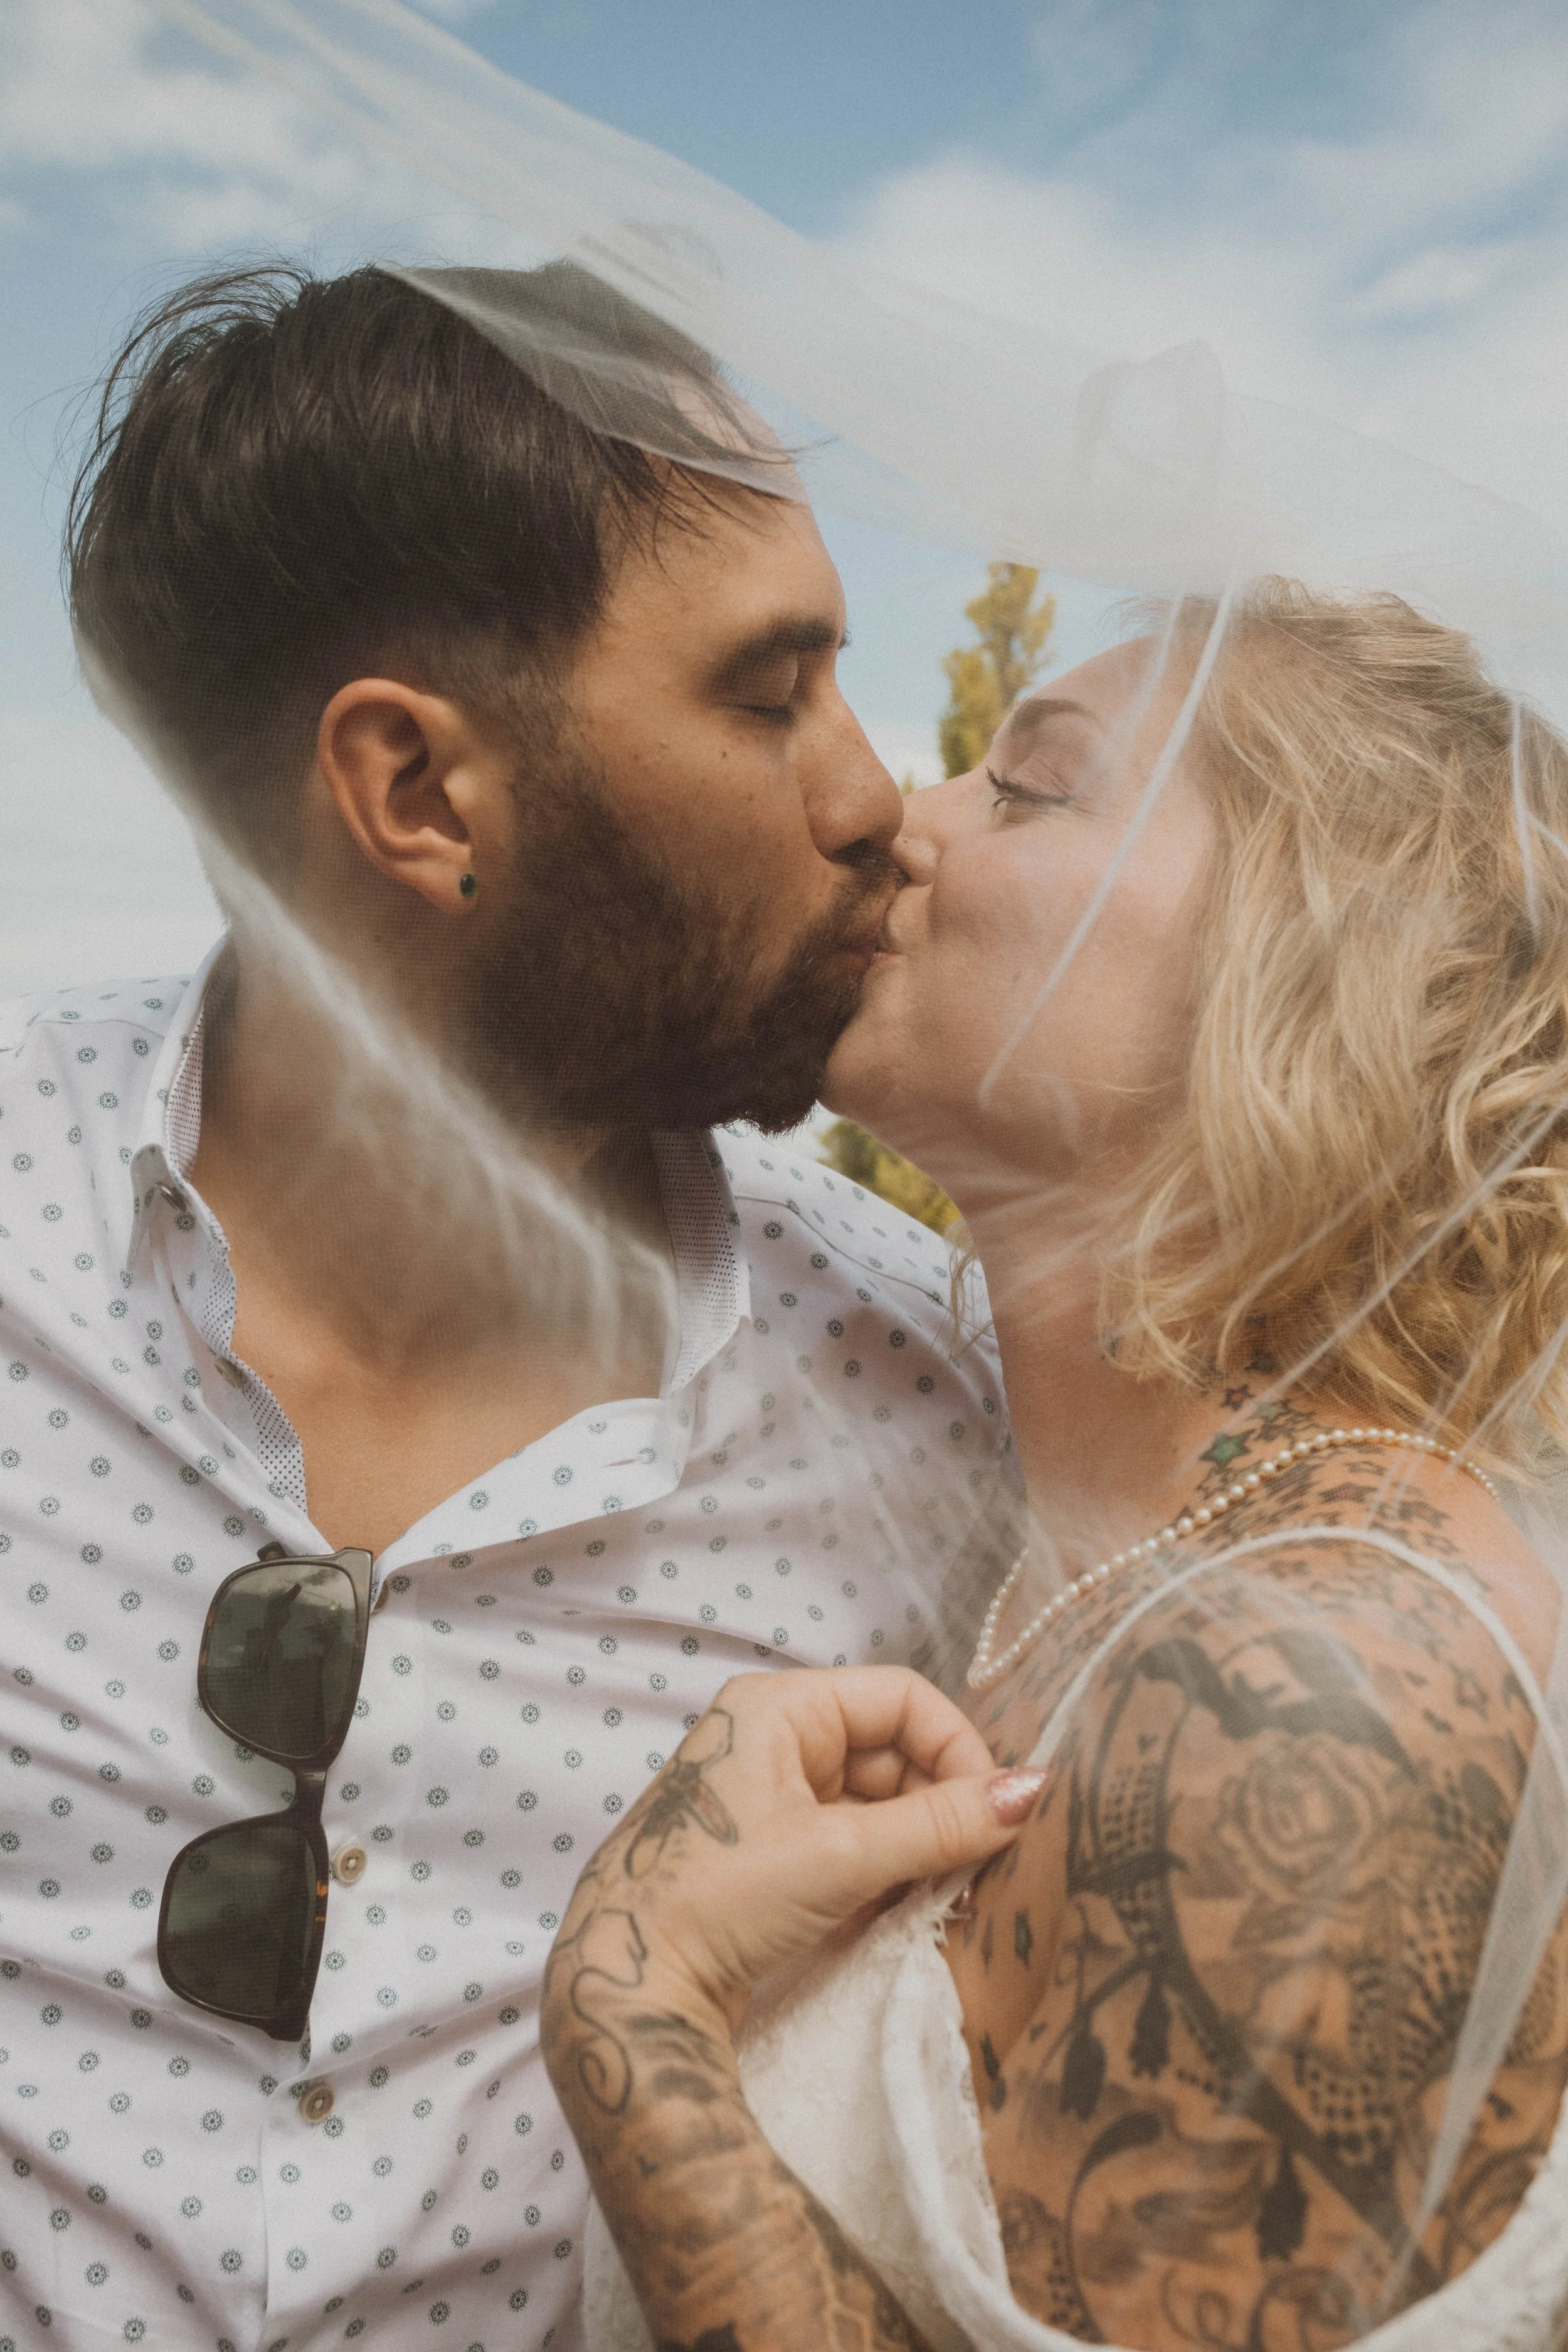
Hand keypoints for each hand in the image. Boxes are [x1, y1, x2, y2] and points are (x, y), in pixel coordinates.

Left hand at [543, 1665, 1044, 2104]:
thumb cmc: (717, 1901)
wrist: (628, 1992)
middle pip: (893, 1751)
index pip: (901, 1698)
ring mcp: (770, 1797)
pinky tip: (908, 1913)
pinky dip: (887, 1873)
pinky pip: (851, 1843)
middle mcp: (772, 1738)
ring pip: (877, 1803)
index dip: (957, 1748)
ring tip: (949, 1898)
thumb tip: (1033, 1791)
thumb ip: (942, 1823)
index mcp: (777, 1708)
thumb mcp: (841, 1857)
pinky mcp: (771, 1852)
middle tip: (980, 1870)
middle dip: (941, 1807)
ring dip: (920, 1848)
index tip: (995, 1813)